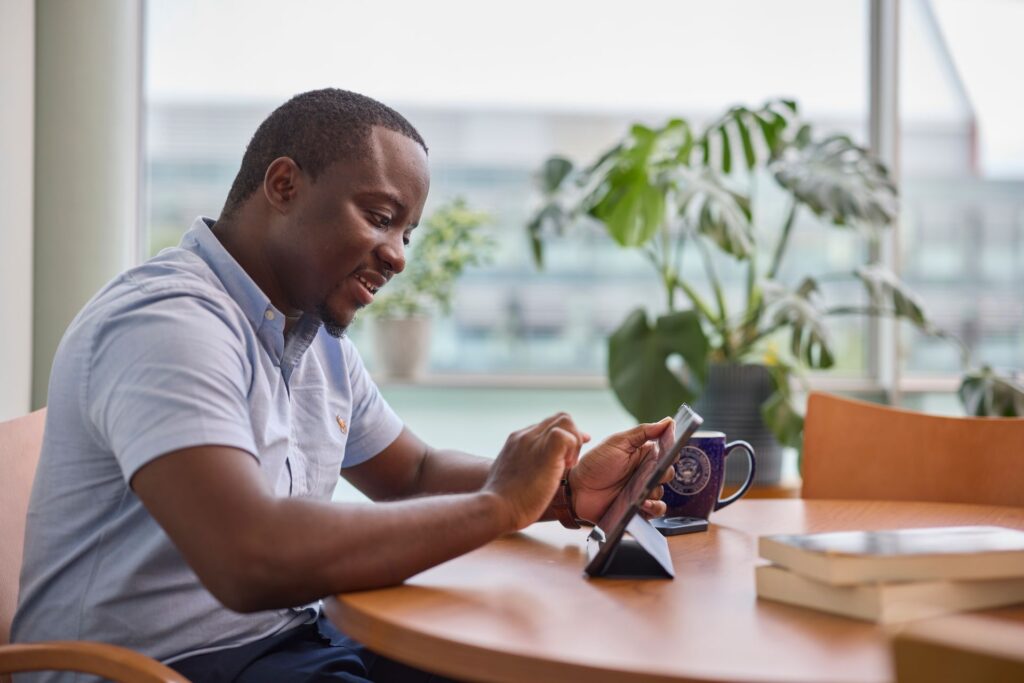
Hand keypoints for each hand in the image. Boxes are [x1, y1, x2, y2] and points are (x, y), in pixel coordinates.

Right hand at [483, 413, 589, 530]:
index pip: (546, 425)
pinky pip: (567, 435)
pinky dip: (573, 447)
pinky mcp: (545, 451)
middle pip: (558, 418)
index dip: (562, 436)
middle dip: (572, 435)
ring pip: (565, 420)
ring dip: (574, 440)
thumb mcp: (510, 477)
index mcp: (516, 440)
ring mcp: (533, 441)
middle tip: (570, 461)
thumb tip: (530, 475)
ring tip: (568, 464)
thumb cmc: (504, 502)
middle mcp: (524, 436)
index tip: (568, 455)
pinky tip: (567, 466)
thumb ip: (521, 468)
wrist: (497, 508)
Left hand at [569, 418, 674, 523]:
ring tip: (644, 490)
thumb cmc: (595, 463)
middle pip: (667, 473)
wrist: (577, 489)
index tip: (670, 450)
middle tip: (654, 471)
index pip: (667, 452)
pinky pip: (656, 511)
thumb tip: (668, 422)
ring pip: (662, 492)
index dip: (672, 451)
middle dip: (663, 472)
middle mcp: (645, 473)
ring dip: (656, 491)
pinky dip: (654, 508)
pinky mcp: (638, 508)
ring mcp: (642, 491)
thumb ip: (643, 432)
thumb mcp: (618, 442)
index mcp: (643, 455)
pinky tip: (644, 503)